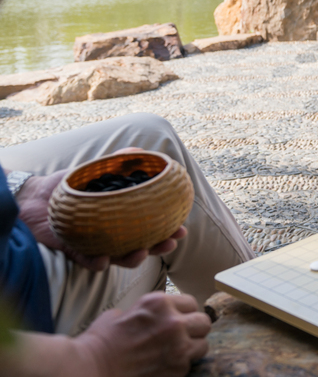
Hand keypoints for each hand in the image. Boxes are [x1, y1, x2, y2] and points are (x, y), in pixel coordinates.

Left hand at [15, 150, 186, 270]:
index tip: (182, 229)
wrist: (36, 195)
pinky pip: (87, 261)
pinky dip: (97, 262)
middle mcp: (115, 233)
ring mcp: (96, 244)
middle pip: (143, 245)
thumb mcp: (99, 169)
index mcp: (125, 217)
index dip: (170, 230)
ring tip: (140, 252)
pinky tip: (104, 258)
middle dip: (159, 247)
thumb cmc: (72, 184)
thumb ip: (121, 161)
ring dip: (133, 258)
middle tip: (169, 242)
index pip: (153, 226)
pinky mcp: (75, 251)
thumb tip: (143, 152)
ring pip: (119, 257)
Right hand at [75, 292, 210, 376]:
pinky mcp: (177, 369)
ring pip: (203, 345)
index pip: (192, 303)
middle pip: (204, 322)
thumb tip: (155, 316)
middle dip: (194, 330)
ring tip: (176, 353)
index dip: (184, 313)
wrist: (90, 368)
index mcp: (160, 303)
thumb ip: (147, 312)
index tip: (178, 321)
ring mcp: (177, 346)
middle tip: (183, 337)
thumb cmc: (100, 341)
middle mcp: (173, 322)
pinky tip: (164, 366)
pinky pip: (189, 365)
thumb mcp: (124, 312)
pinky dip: (180, 367)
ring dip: (192, 349)